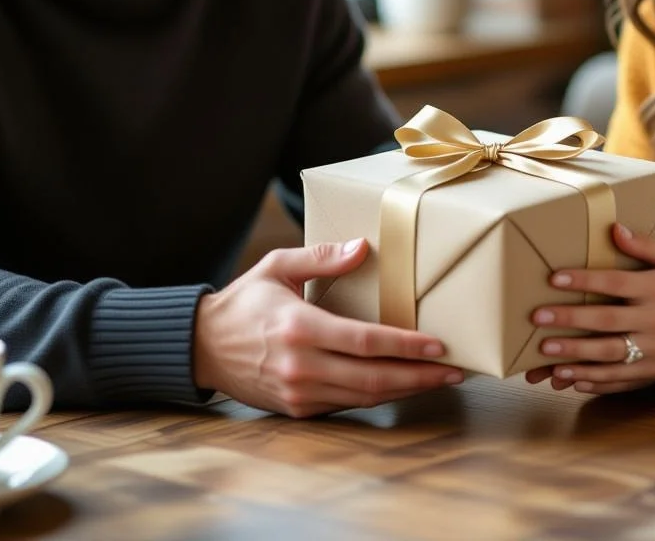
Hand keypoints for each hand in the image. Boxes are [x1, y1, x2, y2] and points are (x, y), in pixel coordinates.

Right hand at [193, 239, 463, 416]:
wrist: (200, 347)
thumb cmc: (243, 302)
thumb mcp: (277, 267)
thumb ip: (321, 258)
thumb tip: (362, 247)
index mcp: (300, 328)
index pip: (365, 342)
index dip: (406, 346)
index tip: (439, 345)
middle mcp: (302, 366)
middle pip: (374, 378)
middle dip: (419, 376)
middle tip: (454, 371)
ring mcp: (299, 392)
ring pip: (364, 397)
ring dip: (405, 390)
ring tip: (437, 380)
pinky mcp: (297, 408)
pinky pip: (346, 404)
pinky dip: (377, 396)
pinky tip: (400, 386)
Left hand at [525, 224, 654, 394]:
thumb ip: (645, 246)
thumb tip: (614, 229)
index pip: (616, 283)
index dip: (585, 280)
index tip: (554, 278)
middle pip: (607, 321)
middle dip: (571, 320)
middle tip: (538, 318)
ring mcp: (654, 350)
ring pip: (610, 355)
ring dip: (576, 355)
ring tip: (546, 352)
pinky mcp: (652, 371)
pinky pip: (620, 379)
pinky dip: (593, 381)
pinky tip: (568, 378)